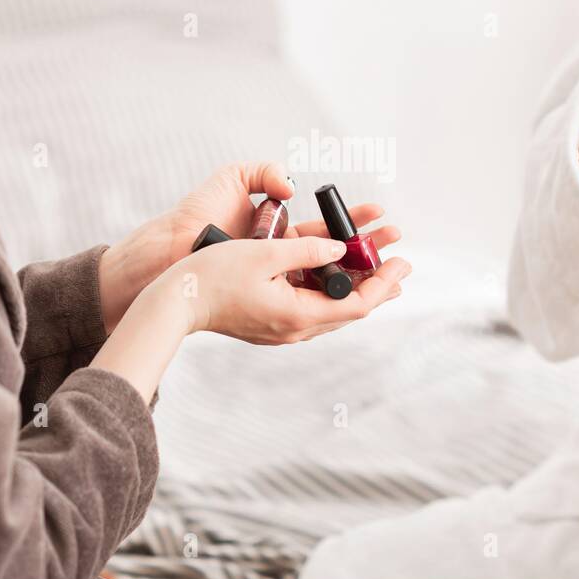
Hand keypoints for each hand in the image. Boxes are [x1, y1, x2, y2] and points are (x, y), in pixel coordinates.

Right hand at [98, 161, 399, 333]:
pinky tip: (337, 275)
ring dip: (355, 287)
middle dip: (378, 285)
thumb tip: (339, 249)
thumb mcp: (264, 253)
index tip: (402, 262)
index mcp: (297, 314)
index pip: (356, 304)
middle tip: (400, 264)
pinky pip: (312, 308)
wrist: (176, 302)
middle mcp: (294, 329)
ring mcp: (282, 330)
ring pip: (331, 310)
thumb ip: (307, 250)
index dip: (384, 283)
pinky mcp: (271, 324)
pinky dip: (331, 291)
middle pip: (349, 310)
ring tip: (377, 268)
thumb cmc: (213, 275)